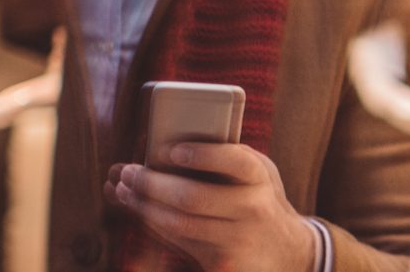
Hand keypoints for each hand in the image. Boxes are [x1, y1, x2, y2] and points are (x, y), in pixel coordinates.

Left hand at [107, 142, 315, 271]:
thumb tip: (172, 148)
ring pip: (178, 224)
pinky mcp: (222, 263)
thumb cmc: (259, 200)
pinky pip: (178, 242)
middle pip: (193, 198)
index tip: (171, 150)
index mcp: (260, 179)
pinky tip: (140, 211)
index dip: (203, 155)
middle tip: (128, 171)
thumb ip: (229, 158)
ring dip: (143, 206)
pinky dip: (153, 225)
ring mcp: (238, 241)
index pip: (236, 163)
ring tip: (124, 190)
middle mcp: (252, 210)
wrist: (285, 251)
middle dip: (152, 184)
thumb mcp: (259, 175)